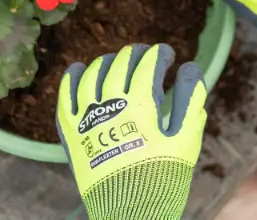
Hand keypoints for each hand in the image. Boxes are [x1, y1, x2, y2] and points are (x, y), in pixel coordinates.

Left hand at [56, 44, 206, 219]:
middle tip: (144, 54)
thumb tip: (191, 68)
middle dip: (135, 54)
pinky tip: (78, 69)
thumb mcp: (185, 140)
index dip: (159, 54)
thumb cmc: (163, 177)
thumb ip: (190, 100)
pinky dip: (71, 80)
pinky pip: (65, 99)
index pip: (148, 66)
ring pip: (92, 76)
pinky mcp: (72, 135)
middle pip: (119, 66)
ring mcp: (87, 120)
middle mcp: (110, 107)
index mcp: (140, 107)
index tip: (167, 54)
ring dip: (106, 62)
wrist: (131, 213)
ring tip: (117, 61)